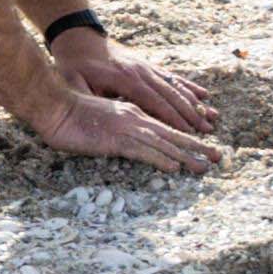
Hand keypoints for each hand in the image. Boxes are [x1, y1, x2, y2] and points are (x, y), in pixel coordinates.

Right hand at [33, 88, 217, 177]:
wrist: (54, 106)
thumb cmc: (71, 114)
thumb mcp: (100, 121)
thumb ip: (116, 128)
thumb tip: (127, 139)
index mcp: (131, 113)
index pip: (164, 127)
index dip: (185, 137)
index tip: (202, 147)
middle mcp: (135, 118)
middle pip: (172, 134)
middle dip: (197, 147)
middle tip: (218, 157)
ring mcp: (127, 128)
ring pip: (164, 143)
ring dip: (186, 155)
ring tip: (205, 166)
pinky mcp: (116, 139)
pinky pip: (143, 150)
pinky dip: (161, 158)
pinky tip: (174, 167)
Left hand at [64, 36, 221, 139]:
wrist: (79, 36)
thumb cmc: (74, 63)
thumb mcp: (74, 82)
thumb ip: (87, 99)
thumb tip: (96, 116)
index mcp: (124, 80)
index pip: (153, 103)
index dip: (171, 118)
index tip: (187, 133)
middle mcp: (141, 72)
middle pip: (171, 96)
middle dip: (191, 115)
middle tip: (207, 132)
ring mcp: (146, 67)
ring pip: (176, 86)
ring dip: (195, 103)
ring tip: (212, 117)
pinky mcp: (147, 64)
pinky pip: (172, 76)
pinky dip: (189, 86)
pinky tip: (204, 95)